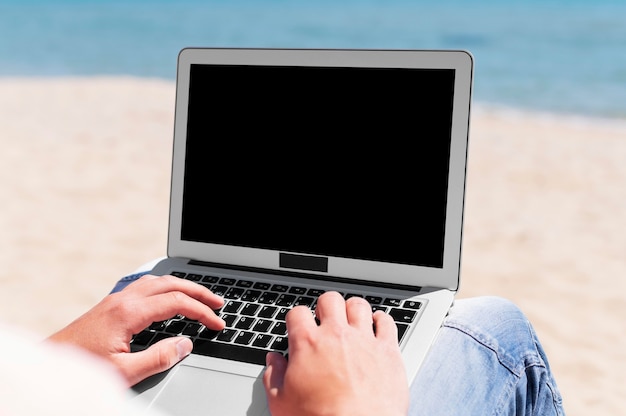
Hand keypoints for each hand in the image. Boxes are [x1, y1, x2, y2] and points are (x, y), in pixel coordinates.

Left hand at [47, 274, 224, 385]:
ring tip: (200, 296)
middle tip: (218, 302)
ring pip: (158, 281)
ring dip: (182, 286)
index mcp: (129, 312)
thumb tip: (185, 344)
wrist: (50, 362)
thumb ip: (158, 358)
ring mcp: (116, 299)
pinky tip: (169, 296)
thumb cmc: (82, 368)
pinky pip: (145, 286)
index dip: (201, 312)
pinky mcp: (111, 304)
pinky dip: (166, 287)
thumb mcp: (124, 372)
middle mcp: (123, 299)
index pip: (177, 303)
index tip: (216, 324)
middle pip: (171, 284)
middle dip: (198, 291)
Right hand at [263, 291, 408, 415]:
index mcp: (308, 344)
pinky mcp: (388, 351)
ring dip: (352, 310)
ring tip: (350, 320)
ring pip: (358, 305)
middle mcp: (337, 335)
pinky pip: (387, 322)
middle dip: (325, 307)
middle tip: (325, 320)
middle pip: (330, 300)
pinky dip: (381, 320)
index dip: (296, 319)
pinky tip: (377, 325)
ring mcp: (364, 340)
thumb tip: (273, 362)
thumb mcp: (282, 403)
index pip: (297, 313)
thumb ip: (274, 376)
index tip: (299, 327)